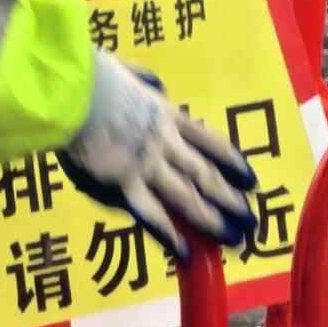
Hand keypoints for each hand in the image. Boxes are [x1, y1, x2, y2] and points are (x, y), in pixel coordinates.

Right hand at [59, 52, 260, 258]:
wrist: (76, 88)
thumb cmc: (92, 76)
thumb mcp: (129, 73)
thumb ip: (143, 83)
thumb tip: (153, 85)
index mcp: (166, 114)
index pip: (209, 142)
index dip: (232, 163)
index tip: (252, 180)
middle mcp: (164, 142)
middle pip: (206, 175)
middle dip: (231, 200)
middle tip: (251, 221)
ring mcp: (147, 164)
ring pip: (188, 197)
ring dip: (212, 221)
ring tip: (235, 241)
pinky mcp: (124, 183)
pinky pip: (152, 215)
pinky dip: (170, 236)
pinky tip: (186, 253)